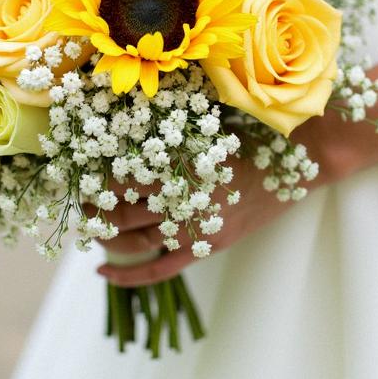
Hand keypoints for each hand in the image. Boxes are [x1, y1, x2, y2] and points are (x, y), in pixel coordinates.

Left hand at [97, 118, 338, 287]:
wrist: (304, 159)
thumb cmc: (257, 129)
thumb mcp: (211, 117)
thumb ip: (175, 119)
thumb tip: (131, 103)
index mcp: (183, 163)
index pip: (122, 174)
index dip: (93, 172)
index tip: (74, 164)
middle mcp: (184, 199)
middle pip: (121, 208)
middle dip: (92, 203)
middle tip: (74, 193)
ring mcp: (196, 228)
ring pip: (134, 239)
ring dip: (103, 234)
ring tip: (84, 223)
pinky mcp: (208, 246)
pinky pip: (161, 269)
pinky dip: (129, 275)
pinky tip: (102, 272)